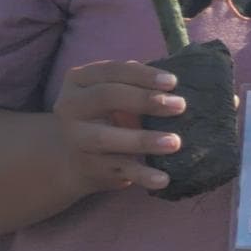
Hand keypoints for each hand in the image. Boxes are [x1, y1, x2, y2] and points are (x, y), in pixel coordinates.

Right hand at [54, 58, 184, 197]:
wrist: (74, 157)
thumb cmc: (107, 114)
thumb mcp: (116, 92)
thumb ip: (138, 83)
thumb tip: (176, 83)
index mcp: (79, 80)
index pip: (111, 71)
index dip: (142, 75)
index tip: (173, 82)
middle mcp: (70, 107)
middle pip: (105, 97)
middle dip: (144, 100)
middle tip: (180, 105)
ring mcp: (76, 139)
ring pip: (105, 137)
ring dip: (142, 139)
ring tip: (175, 142)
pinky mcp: (89, 166)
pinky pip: (118, 169)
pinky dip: (142, 175)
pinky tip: (163, 179)